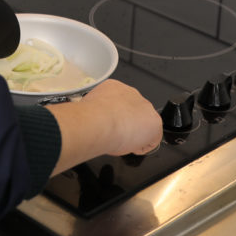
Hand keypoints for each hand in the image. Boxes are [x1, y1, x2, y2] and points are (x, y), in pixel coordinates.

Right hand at [45, 80, 161, 175]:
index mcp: (114, 87)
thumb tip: (81, 121)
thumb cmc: (87, 117)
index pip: (119, 103)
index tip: (108, 127)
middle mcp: (131, 93)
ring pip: (144, 125)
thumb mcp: (85, 109)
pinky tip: (131, 147)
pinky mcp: (155, 123)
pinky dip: (142, 147)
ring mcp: (145, 107)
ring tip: (122, 143)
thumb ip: (91, 111)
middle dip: (128, 125)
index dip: (114, 118)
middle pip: (134, 112)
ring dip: (135, 135)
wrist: (99, 121)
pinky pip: (151, 140)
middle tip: (116, 137)